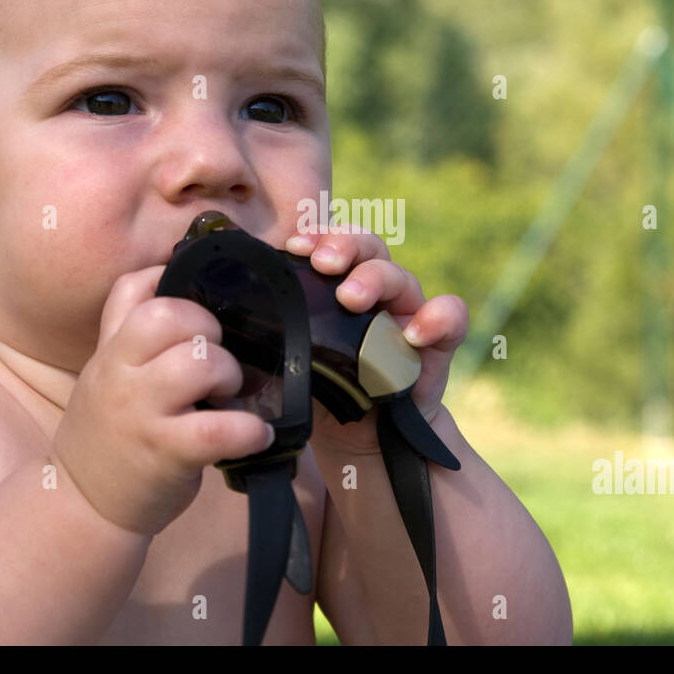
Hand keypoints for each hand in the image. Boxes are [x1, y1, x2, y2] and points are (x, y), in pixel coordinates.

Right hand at [51, 266, 274, 536]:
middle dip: (209, 328)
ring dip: (229, 374)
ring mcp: (140, 412)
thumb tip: (190, 304)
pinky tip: (256, 435)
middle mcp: (119, 373)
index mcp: (109, 350)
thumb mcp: (107, 378)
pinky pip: (218, 429)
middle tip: (217, 358)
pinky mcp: (165, 452)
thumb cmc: (109, 437)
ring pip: (198, 363)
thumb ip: (135, 342)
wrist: (82, 507)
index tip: (198, 296)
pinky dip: (249, 430)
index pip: (131, 289)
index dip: (170, 279)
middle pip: (169, 315)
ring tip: (229, 395)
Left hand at [284, 224, 468, 455]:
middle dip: (345, 246)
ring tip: (352, 298)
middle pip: (369, 248)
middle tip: (324, 264)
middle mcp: (376, 293)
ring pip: (402, 277)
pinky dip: (438, 318)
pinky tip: (414, 333)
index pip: (333, 243)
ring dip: (377, 279)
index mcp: (339, 285)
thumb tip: (222, 309)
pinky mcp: (435, 345)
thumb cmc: (318, 386)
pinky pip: (451, 317)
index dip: (318, 236)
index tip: (293, 246)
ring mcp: (408, 315)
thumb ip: (269, 326)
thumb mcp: (288, 353)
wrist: (358, 437)